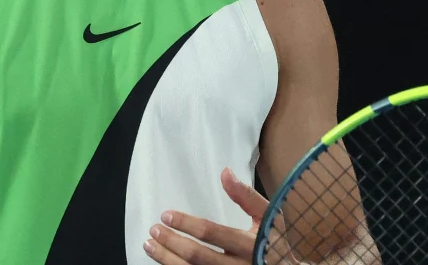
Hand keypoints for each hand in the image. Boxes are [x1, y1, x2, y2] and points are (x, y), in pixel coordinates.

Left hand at [145, 167, 269, 263]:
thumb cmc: (277, 241)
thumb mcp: (267, 216)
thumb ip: (246, 196)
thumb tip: (225, 172)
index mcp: (250, 245)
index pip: (212, 234)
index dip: (187, 224)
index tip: (166, 215)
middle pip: (198, 257)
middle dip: (172, 243)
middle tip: (154, 230)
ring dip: (167, 260)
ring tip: (149, 245)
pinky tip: (164, 262)